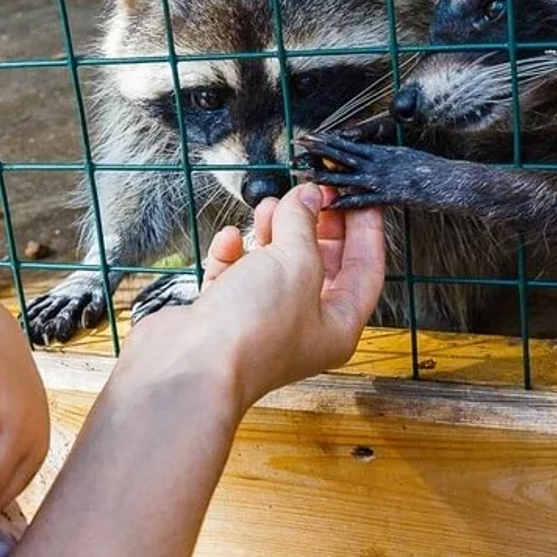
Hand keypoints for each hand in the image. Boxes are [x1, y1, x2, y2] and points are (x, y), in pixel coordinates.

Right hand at [129, 184, 385, 411]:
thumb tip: (308, 196)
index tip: (360, 194)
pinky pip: (236, 276)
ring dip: (273, 233)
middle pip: (320, 265)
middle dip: (314, 226)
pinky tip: (230, 238)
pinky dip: (234, 254)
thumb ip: (304, 223)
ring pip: (276, 266)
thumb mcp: (296, 262)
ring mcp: (261, 322)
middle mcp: (303, 328)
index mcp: (337, 326)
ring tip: (268, 207)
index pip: (365, 269)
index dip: (365, 228)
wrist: (190, 363)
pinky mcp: (223, 316)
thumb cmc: (255, 326)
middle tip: (310, 192)